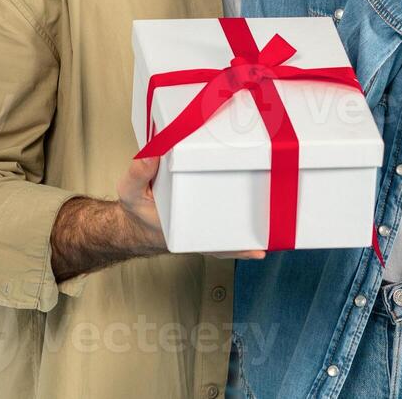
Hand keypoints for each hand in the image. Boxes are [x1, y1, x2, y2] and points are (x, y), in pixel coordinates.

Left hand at [117, 156, 265, 259]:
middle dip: (258, 187)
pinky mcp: (211, 236)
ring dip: (257, 219)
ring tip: (269, 223)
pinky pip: (229, 243)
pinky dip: (243, 248)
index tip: (251, 152)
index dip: (237, 154)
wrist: (140, 232)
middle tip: (271, 187)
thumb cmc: (139, 203)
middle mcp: (210, 190)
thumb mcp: (131, 186)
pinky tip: (255, 250)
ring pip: (240, 216)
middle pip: (239, 188)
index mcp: (194, 171)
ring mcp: (213, 214)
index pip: (219, 161)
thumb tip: (149, 156)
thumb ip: (136, 172)